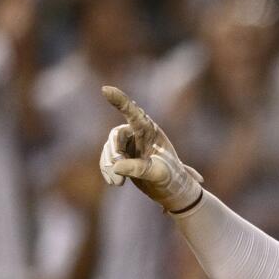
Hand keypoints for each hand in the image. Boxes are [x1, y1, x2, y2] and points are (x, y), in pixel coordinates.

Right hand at [99, 86, 203, 211]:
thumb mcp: (159, 174)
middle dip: (114, 153)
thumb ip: (139, 168)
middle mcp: (138, 133)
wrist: (172, 189)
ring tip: (118, 184)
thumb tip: (116, 166)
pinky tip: (115, 183)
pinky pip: (108, 158)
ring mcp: (129, 143)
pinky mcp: (122, 155)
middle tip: (118, 172)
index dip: (119, 100)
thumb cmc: (172, 178)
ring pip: (109, 148)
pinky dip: (107, 170)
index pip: (133, 112)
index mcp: (151, 131)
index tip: (106, 89)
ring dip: (109, 165)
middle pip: (116, 135)